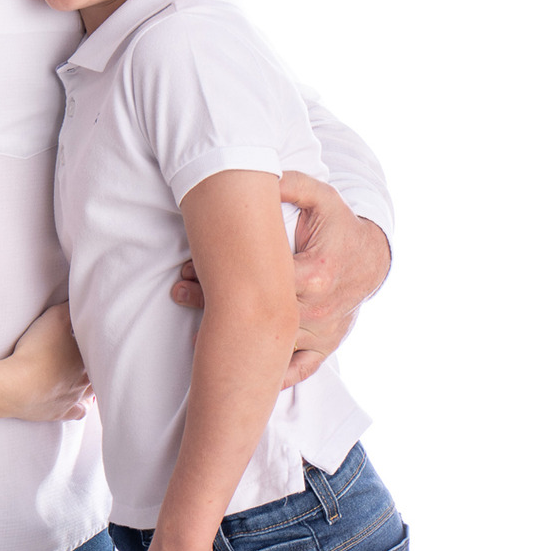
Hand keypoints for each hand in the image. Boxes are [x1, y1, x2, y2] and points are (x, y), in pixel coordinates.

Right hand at [4, 302, 92, 420]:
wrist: (16, 386)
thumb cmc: (36, 350)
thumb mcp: (53, 318)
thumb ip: (68, 308)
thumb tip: (80, 301)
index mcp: (87, 357)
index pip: (100, 348)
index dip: (98, 341)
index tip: (95, 334)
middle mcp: (86, 380)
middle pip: (99, 371)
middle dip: (97, 363)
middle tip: (94, 354)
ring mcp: (74, 398)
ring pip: (92, 392)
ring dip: (93, 385)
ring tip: (91, 377)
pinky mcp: (61, 412)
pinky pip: (79, 411)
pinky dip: (83, 406)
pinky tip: (84, 403)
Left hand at [170, 171, 390, 386]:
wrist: (371, 257)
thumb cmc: (338, 225)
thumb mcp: (319, 197)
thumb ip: (291, 185)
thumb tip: (261, 174)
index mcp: (315, 273)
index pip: (259, 281)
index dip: (218, 278)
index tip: (187, 268)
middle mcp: (319, 309)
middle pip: (258, 315)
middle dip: (213, 305)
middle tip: (178, 291)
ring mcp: (322, 332)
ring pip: (272, 345)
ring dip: (232, 337)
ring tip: (191, 328)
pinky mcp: (325, 345)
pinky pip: (299, 369)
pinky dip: (272, 376)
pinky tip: (240, 371)